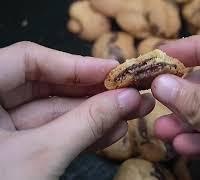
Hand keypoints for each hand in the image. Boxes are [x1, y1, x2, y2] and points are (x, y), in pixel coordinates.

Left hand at [0, 42, 153, 179]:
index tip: (114, 71)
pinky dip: (82, 134)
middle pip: (47, 86)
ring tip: (130, 114)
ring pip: (54, 113)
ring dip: (95, 115)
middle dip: (94, 93)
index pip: (29, 60)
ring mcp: (2, 130)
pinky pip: (52, 134)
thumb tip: (127, 99)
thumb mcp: (42, 155)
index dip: (76, 63)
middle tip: (131, 93)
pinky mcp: (15, 149)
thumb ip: (87, 122)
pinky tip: (112, 132)